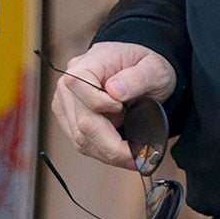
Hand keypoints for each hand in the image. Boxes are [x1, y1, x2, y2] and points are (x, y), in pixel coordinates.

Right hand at [49, 41, 177, 170]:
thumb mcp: (153, 68)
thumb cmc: (145, 67)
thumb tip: (115, 92)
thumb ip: (136, 78)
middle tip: (138, 156)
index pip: (78, 83)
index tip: (122, 109)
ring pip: (80, 138)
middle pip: (82, 120)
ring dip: (108, 152)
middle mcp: (70, 82)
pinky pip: (80, 142)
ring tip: (132, 155)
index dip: (99, 102)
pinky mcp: (69, 118)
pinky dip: (102, 151)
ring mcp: (66, 102)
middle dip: (112, 145)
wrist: (141, 73)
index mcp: (89, 62)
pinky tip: (119, 150)